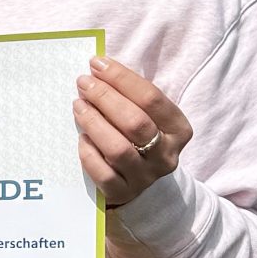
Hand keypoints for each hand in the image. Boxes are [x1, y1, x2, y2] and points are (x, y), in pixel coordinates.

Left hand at [75, 55, 189, 209]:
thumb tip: (98, 68)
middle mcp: (166, 154)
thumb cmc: (138, 140)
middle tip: (84, 83)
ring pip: (118, 149)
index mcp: (178, 130)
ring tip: (78, 106)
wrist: (140, 186)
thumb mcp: (147, 118)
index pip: (152, 98)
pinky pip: (103, 174)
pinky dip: (89, 154)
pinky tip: (81, 139)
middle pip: (135, 122)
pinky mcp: (123, 193)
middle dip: (106, 98)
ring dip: (94, 123)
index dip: (122, 78)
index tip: (97, 64)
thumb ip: (130, 97)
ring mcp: (145, 176)